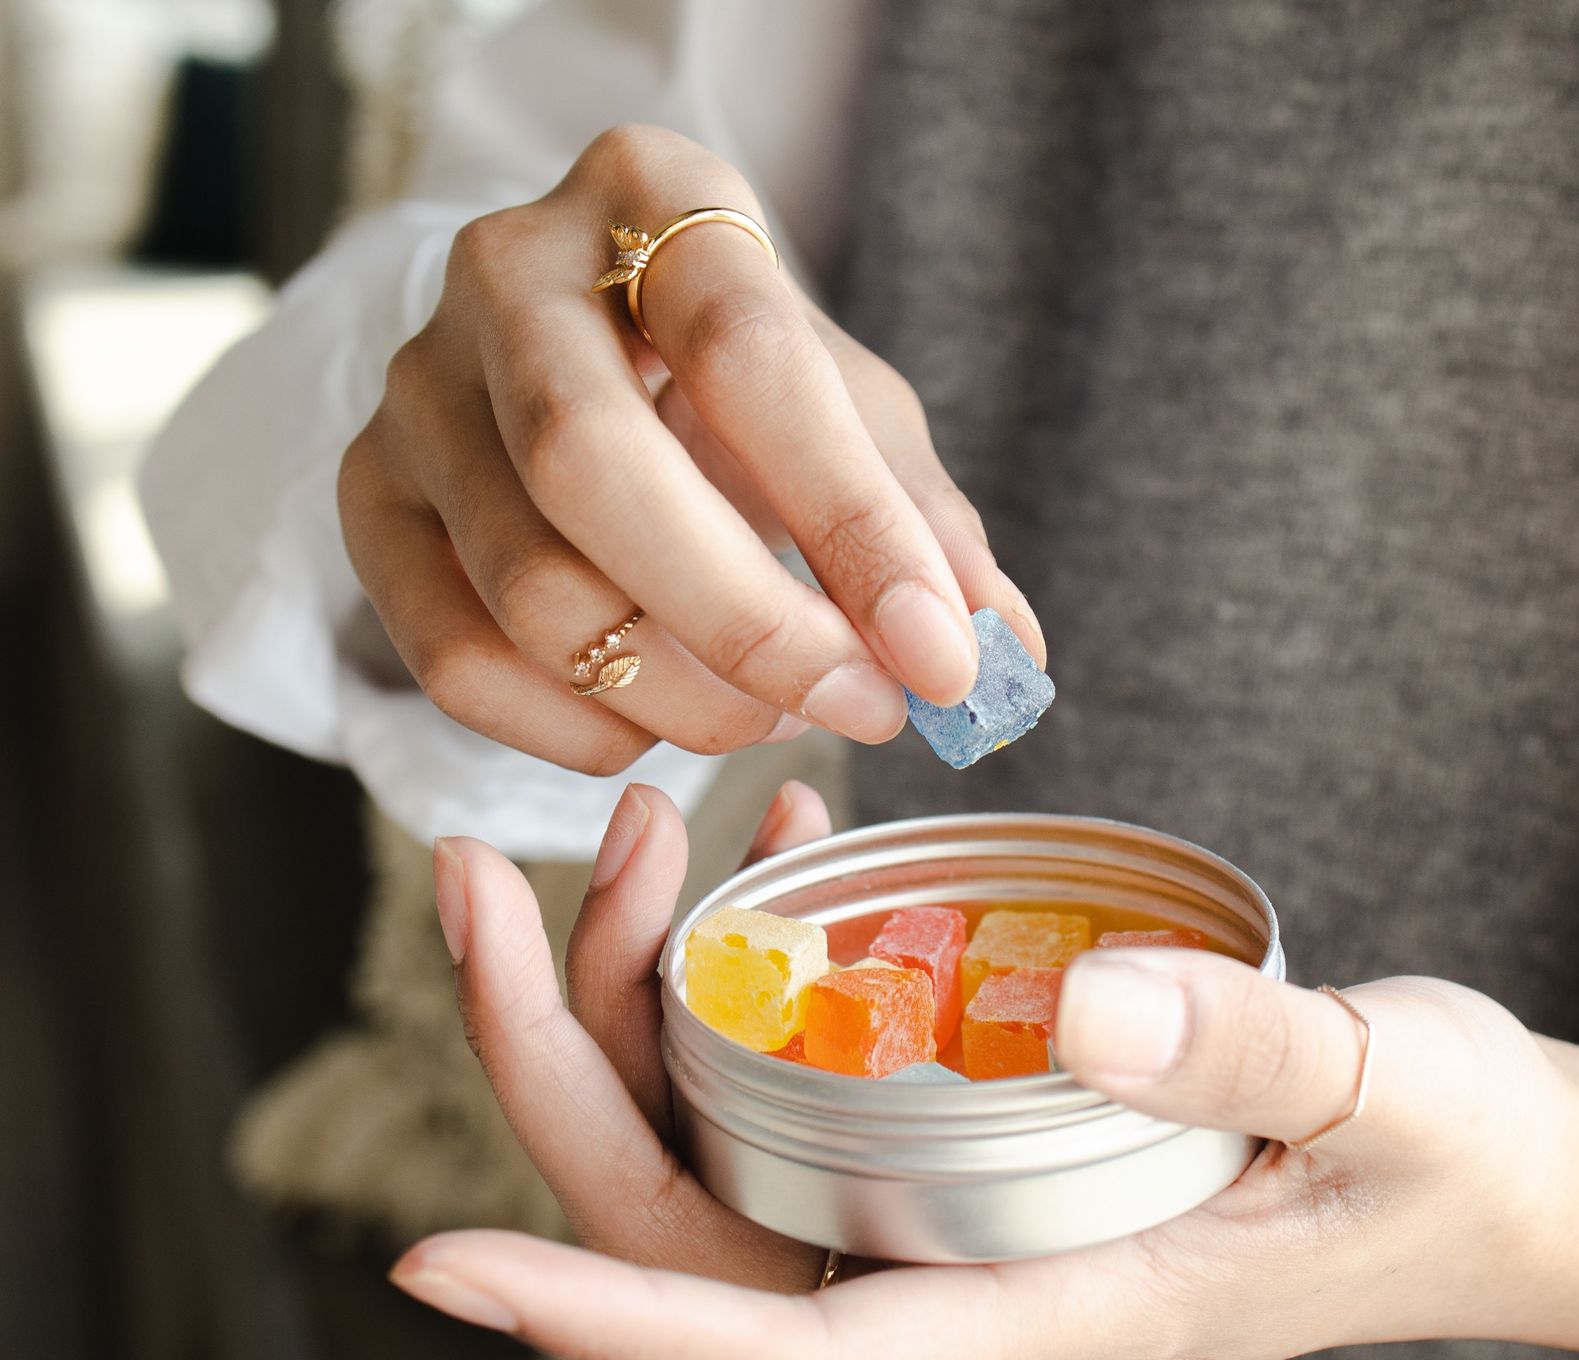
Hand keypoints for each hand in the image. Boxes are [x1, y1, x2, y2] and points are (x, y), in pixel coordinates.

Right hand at [338, 125, 1041, 771]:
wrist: (587, 364)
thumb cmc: (740, 389)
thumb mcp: (853, 417)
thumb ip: (925, 526)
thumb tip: (1002, 656)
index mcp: (651, 200)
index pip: (746, 353)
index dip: (851, 523)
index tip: (940, 656)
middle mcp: (503, 273)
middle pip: (590, 469)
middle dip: (747, 627)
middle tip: (861, 710)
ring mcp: (415, 392)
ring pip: (531, 592)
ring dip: (685, 697)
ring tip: (777, 711)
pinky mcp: (369, 503)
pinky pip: (460, 664)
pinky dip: (583, 732)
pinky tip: (661, 718)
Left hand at [393, 787, 1578, 1359]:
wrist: (1512, 1185)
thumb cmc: (1462, 1161)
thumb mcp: (1398, 1091)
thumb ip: (1258, 1051)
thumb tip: (1084, 1001)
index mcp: (1057, 1312)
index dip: (610, 1323)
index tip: (436, 1264)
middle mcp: (977, 1281)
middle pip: (701, 1230)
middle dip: (563, 1076)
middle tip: (488, 885)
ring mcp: (972, 1218)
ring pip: (734, 1148)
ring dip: (642, 1003)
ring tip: (641, 825)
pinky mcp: (988, 1148)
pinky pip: (819, 1083)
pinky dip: (763, 973)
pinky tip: (792, 842)